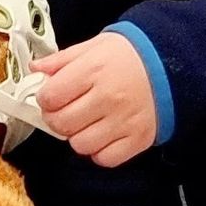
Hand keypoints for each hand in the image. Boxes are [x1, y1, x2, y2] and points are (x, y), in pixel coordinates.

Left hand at [31, 33, 158, 168]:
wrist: (170, 65)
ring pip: (80, 145)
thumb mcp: (93, 46)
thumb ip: (62, 60)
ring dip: (77, 136)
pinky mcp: (138, 139)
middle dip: (56, 118)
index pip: (51, 97)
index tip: (50, 96)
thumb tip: (35, 68)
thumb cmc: (128, 55)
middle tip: (64, 110)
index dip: (44, 98)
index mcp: (93, 70)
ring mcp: (124, 121)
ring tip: (85, 122)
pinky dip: (99, 151)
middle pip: (62, 123)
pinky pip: (105, 159)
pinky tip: (102, 134)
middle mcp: (108, 97)